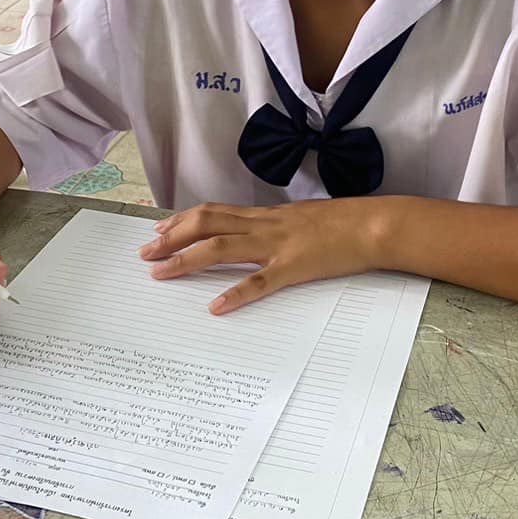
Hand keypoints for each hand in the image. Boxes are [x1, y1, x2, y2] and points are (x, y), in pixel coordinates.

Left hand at [139, 198, 382, 313]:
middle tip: (145, 253)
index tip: (157, 229)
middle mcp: (264, 225)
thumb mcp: (300, 218)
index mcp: (265, 215)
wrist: (373, 225)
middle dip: (171, 238)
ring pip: (222, 248)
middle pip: (207, 225)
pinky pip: (260, 282)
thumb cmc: (342, 224)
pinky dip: (236, 294)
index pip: (214, 212)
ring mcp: (277, 245)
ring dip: (186, 260)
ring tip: (161, 272)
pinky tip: (216, 307)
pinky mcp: (295, 268)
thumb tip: (252, 235)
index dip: (182, 220)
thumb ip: (274, 226)